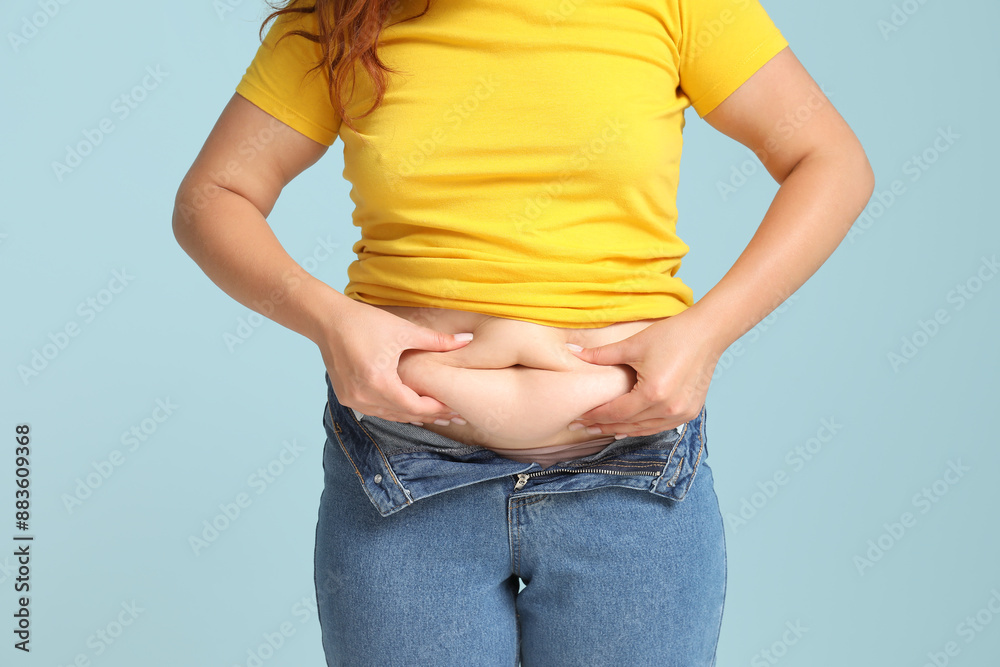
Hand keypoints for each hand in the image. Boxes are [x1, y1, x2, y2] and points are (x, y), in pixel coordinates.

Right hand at [315, 298, 472, 424]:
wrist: (327, 320)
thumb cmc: (365, 322)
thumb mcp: (404, 331)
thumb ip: (437, 340)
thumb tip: (468, 340)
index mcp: (379, 383)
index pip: (415, 406)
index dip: (438, 409)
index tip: (457, 409)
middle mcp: (364, 396)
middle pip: (405, 415)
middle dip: (430, 416)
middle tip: (454, 417)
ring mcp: (353, 399)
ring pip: (390, 415)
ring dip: (413, 415)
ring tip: (437, 416)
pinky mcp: (347, 397)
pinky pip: (377, 410)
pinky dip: (395, 410)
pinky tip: (410, 409)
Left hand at [564, 310, 723, 436]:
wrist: (707, 333)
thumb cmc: (671, 335)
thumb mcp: (633, 344)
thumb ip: (600, 355)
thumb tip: (572, 352)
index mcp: (653, 393)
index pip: (616, 412)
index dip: (594, 415)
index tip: (577, 417)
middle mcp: (668, 408)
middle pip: (628, 424)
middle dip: (603, 426)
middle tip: (581, 426)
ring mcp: (682, 413)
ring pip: (643, 429)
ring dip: (622, 429)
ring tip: (600, 429)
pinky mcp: (690, 412)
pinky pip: (660, 426)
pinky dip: (642, 428)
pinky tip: (627, 427)